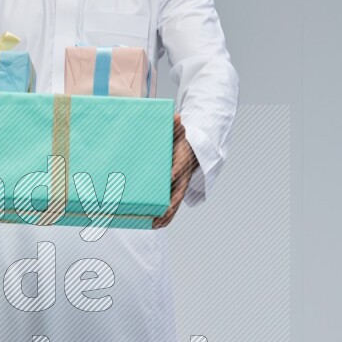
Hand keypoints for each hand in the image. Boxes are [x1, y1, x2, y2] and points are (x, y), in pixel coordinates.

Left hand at [152, 113, 197, 229]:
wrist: (191, 152)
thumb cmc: (181, 143)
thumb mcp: (179, 133)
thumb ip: (176, 127)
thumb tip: (176, 116)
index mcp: (183, 162)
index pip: (180, 167)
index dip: (175, 172)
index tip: (169, 177)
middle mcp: (182, 178)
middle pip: (177, 193)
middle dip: (170, 205)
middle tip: (161, 213)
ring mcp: (178, 188)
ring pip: (174, 205)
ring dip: (165, 216)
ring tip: (154, 224)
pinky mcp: (172, 193)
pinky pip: (169, 207)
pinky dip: (162, 216)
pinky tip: (151, 223)